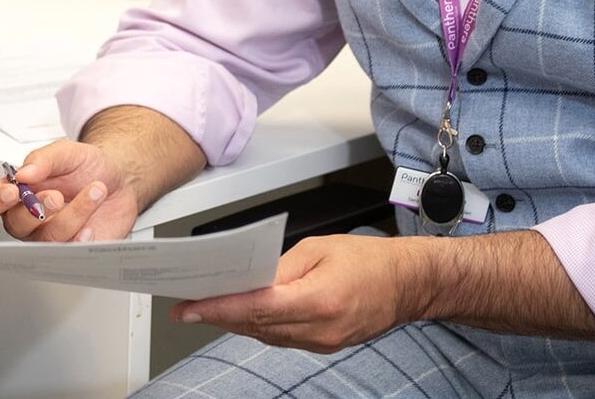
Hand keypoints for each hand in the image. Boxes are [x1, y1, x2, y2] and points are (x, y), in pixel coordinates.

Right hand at [0, 139, 142, 242]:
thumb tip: (22, 173)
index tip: (13, 191)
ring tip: (95, 191)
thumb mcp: (65, 152)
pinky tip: (91, 226)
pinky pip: (69, 253)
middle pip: (15, 226)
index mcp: (16, 193)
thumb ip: (42, 159)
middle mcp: (28, 218)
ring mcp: (48, 235)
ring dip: (72, 215)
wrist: (119, 178)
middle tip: (57, 195)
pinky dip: (82, 239)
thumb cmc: (86, 166)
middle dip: (36, 211)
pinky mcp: (71, 249)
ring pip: (47, 238)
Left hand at [170, 234, 431, 352]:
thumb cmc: (369, 260)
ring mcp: (323, 342)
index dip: (219, 309)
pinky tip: (241, 315)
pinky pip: (282, 339)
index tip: (190, 309)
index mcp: (319, 300)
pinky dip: (258, 327)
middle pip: (257, 326)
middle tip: (187, 307)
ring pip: (266, 336)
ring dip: (235, 323)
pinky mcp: (324, 345)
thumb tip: (245, 278)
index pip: (257, 309)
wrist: (407, 284)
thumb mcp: (318, 248)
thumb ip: (278, 266)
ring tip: (206, 309)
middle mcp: (320, 329)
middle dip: (218, 316)